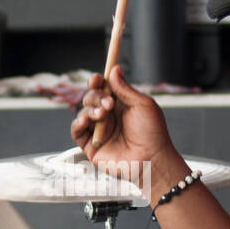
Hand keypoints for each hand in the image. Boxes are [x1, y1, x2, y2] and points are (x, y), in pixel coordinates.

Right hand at [69, 65, 181, 194]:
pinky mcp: (91, 146)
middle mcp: (108, 117)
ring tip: (102, 115)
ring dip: (90, 110)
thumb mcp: (142, 104)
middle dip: (96, 96)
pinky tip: (85, 121)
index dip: (97, 82)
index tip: (96, 79)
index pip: (103, 89)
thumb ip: (125, 88)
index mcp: (120, 105)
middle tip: (108, 103)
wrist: (152, 159)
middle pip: (91, 98)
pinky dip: (77, 123)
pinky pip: (76, 131)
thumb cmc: (153, 134)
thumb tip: (114, 69)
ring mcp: (99, 131)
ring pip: (83, 112)